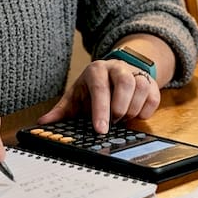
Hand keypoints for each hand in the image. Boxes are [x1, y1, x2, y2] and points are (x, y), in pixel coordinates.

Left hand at [38, 58, 159, 132]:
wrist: (115, 72)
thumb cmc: (92, 88)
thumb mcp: (76, 96)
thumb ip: (61, 111)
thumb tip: (43, 123)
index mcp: (96, 70)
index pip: (100, 87)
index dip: (101, 109)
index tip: (100, 130)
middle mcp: (117, 68)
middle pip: (125, 83)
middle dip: (120, 108)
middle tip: (114, 122)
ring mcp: (135, 73)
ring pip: (142, 86)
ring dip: (133, 108)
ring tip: (123, 118)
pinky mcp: (150, 81)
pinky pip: (154, 95)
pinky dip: (146, 110)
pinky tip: (136, 115)